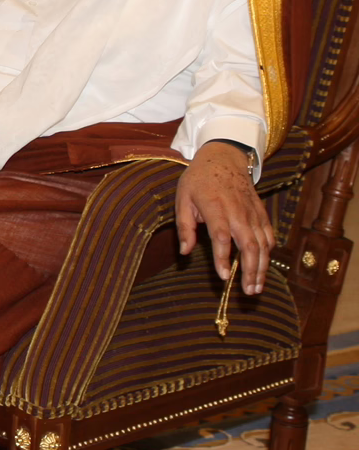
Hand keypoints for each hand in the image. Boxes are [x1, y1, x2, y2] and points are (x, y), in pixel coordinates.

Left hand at [176, 141, 273, 294]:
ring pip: (262, 244)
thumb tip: (185, 251)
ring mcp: (252, 213)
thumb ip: (184, 226)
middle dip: (250, 270)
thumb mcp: (182, 198)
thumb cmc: (198, 180)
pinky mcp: (261, 213)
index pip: (222, 237)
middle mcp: (237, 212)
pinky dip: (268, 253)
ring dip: (261, 267)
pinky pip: (268, 236)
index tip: (223, 277)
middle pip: (249, 245)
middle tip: (247, 291)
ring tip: (257, 287)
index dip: (223, 258)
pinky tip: (263, 267)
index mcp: (215, 207)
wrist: (224, 158)